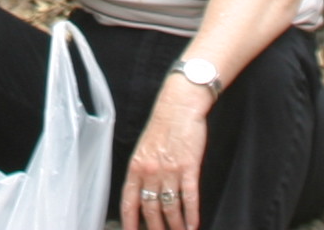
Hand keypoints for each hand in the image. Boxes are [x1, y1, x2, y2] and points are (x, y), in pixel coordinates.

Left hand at [121, 84, 209, 229]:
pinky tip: (194, 225)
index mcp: (136, 166)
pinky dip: (191, 214)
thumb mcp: (144, 149)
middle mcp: (150, 171)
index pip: (129, 201)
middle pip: (150, 209)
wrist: (179, 106)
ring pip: (170, 207)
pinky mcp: (189, 167)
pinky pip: (189, 197)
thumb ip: (142, 171)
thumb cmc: (163, 126)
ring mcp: (169, 170)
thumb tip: (144, 195)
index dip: (130, 221)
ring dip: (175, 225)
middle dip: (156, 228)